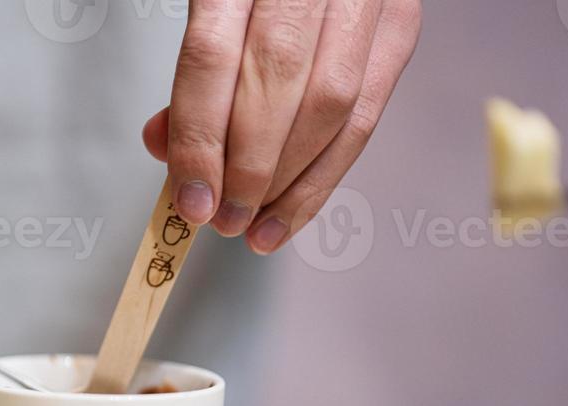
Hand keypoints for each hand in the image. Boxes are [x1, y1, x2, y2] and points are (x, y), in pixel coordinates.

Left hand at [142, 0, 420, 253]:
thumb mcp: (209, 1)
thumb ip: (194, 70)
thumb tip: (168, 147)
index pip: (212, 59)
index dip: (200, 141)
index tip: (192, 198)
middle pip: (276, 85)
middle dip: (248, 170)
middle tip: (223, 218)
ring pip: (333, 105)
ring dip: (291, 181)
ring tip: (255, 222)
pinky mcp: (399, 20)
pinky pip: (367, 111)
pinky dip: (328, 172)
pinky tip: (294, 206)